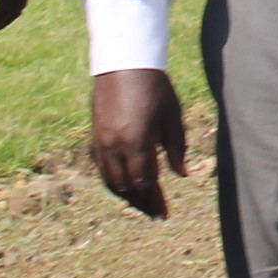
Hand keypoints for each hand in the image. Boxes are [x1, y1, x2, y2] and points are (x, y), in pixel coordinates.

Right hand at [91, 68, 187, 218]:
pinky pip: (102, 168)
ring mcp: (101, 141)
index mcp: (137, 141)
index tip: (164, 214)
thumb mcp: (172, 116)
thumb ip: (176, 148)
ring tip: (142, 203)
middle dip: (141, 203)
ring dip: (126, 196)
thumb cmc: (155, 87)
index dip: (155, 201)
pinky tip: (125, 185)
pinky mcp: (95, 136)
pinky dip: (113, 182)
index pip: (145, 182)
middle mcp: (115, 145)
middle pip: (126, 187)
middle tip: (155, 214)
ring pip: (110, 181)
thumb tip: (181, 174)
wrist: (124, 63)